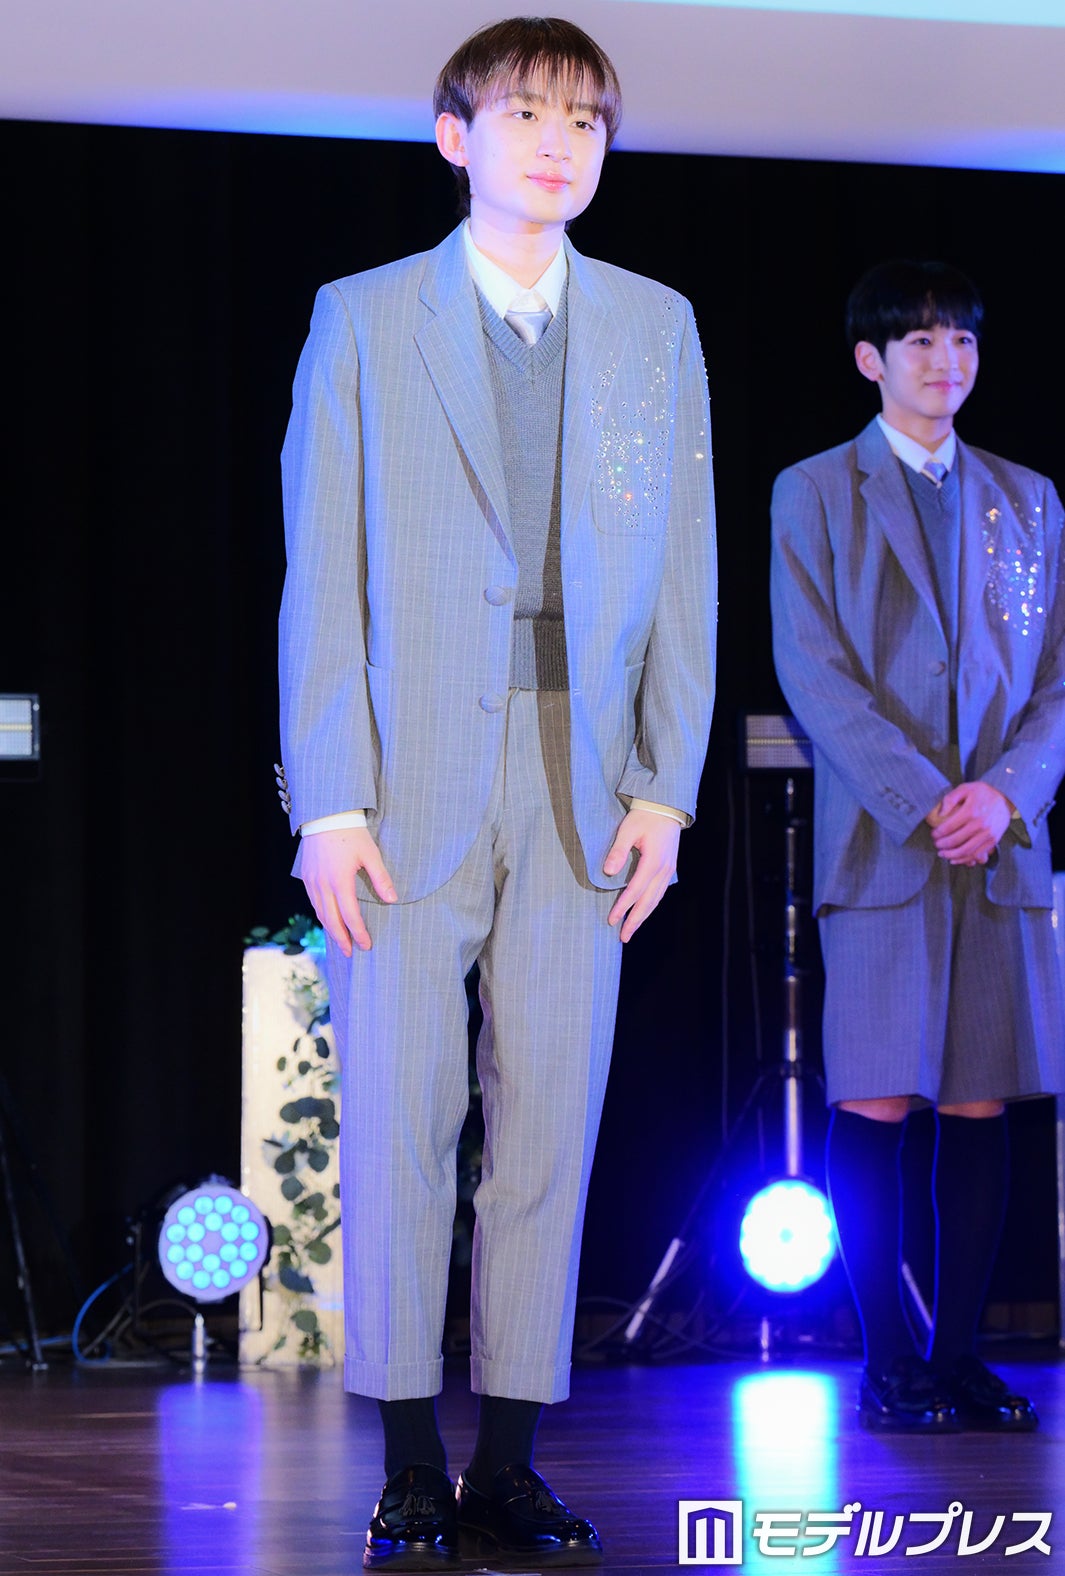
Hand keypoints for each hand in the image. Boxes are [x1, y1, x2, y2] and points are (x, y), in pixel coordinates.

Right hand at [299, 827, 396, 954]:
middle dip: (342, 939)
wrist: (326, 815)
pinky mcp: (306, 877)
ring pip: (321, 913)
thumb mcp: (371, 854)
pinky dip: (322, 915)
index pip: (350, 916)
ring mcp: (312, 882)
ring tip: (341, 942)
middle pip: (332, 920)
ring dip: (331, 930)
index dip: (358, 933)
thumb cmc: (352, 834)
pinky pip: (313, 902)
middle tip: (350, 953)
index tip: (366, 945)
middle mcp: (323, 885)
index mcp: (340, 881)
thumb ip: (380, 878)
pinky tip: (328, 920)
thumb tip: (392, 900)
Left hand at [603, 809, 681, 941]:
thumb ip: (617, 851)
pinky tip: (643, 911)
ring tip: (631, 930)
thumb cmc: (644, 816)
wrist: (666, 807)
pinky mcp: (669, 868)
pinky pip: (659, 892)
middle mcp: (664, 870)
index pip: (635, 891)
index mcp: (653, 861)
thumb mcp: (627, 830)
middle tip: (623, 937)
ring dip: (643, 916)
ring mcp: (669, 870)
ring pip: (656, 899)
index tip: (612, 920)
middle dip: (635, 920)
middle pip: (648, 902)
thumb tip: (607, 872)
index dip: (623, 907)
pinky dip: (651, 905)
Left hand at [926, 781, 1012, 866]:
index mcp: (971, 811)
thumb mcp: (965, 788)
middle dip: (942, 845)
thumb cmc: (983, 793)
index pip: (948, 827)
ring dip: (951, 855)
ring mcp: (988, 834)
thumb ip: (950, 799)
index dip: (937, 833)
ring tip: (942, 854)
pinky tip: (954, 859)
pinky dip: (963, 859)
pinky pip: (976, 854)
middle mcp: (980, 825)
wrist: (1006, 798)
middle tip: (936, 844)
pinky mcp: (993, 841)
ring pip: (965, 851)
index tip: (933, 834)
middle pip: (955, 841)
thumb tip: (940, 814)